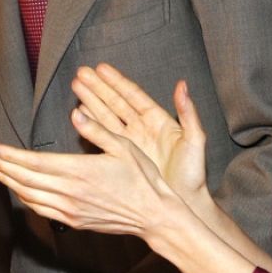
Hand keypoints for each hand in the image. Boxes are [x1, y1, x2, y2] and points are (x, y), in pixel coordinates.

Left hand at [0, 134, 183, 238]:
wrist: (155, 217)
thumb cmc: (143, 179)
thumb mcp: (124, 147)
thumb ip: (96, 130)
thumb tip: (75, 112)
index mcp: (78, 171)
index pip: (32, 162)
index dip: (8, 155)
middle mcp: (69, 192)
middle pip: (24, 179)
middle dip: (0, 166)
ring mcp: (70, 210)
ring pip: (28, 196)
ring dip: (8, 182)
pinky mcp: (74, 221)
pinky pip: (41, 209)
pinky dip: (24, 198)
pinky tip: (18, 189)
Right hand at [70, 66, 206, 203]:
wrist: (184, 203)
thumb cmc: (192, 175)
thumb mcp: (195, 141)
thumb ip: (188, 113)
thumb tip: (182, 85)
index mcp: (159, 120)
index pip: (134, 96)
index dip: (117, 82)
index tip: (101, 68)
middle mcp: (142, 128)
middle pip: (115, 102)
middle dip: (98, 87)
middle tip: (81, 73)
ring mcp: (131, 142)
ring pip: (106, 116)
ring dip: (91, 102)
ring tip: (76, 87)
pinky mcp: (122, 156)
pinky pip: (103, 137)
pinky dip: (90, 125)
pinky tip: (79, 114)